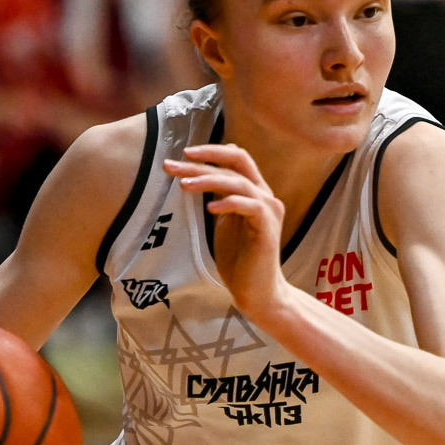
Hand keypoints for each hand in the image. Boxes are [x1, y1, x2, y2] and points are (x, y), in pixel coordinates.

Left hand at [164, 144, 291, 319]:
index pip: (236, 159)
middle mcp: (265, 196)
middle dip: (205, 158)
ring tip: (183, 185)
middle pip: (237, 163)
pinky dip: (229, 203)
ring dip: (209, 180)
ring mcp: (269, 212)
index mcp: (255, 192)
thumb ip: (219, 196)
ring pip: (239, 182)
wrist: (257, 291)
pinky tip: (210, 207)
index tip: (182, 154)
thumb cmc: (240, 258)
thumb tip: (203, 174)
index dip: (211, 152)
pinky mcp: (267, 230)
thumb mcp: (224, 220)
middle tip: (176, 161)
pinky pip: (250, 207)